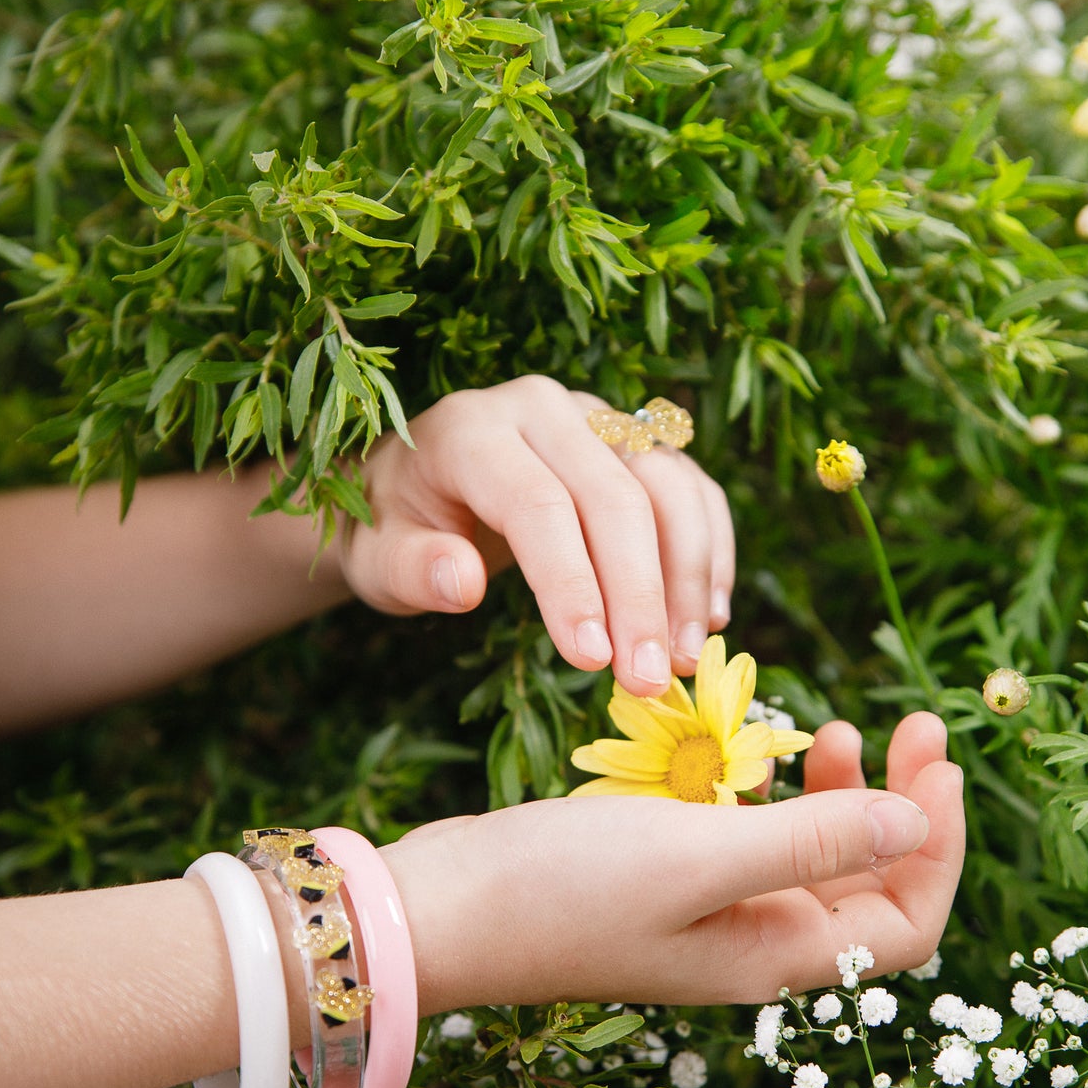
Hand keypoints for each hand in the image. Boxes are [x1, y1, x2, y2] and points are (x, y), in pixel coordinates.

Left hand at [340, 377, 734, 695]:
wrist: (416, 489)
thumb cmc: (396, 528)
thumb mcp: (378, 558)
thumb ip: (414, 570)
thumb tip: (464, 583)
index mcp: (472, 429)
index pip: (537, 503)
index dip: (571, 583)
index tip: (592, 659)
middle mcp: (543, 407)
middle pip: (614, 496)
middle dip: (640, 595)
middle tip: (649, 679)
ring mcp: (597, 417)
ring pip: (667, 486)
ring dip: (686, 577)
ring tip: (683, 657)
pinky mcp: (635, 441)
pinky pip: (691, 488)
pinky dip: (709, 550)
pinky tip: (706, 616)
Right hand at [384, 713, 963, 1007]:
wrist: (438, 908)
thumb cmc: (561, 888)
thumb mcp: (697, 854)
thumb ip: (810, 841)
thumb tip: (918, 825)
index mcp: (772, 957)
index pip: (904, 925)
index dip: (939, 847)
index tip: (934, 760)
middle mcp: (752, 945)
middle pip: (869, 887)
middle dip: (904, 806)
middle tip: (912, 722)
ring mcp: (708, 914)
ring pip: (812, 858)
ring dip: (842, 793)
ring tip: (837, 727)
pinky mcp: (666, 880)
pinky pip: (753, 839)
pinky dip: (774, 792)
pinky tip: (758, 748)